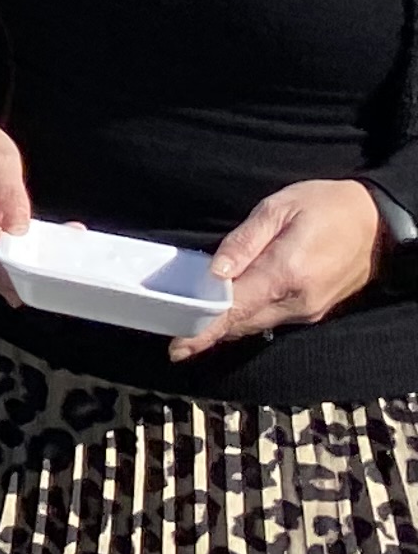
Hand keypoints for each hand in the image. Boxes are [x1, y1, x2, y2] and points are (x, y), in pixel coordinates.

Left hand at [173, 180, 388, 358]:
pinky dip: (249, 319)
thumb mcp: (279, 208)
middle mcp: (299, 302)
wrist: (376, 221)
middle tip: (177, 341)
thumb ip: (244, 242)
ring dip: (229, 327)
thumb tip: (215, 273)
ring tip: (196, 329)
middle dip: (210, 332)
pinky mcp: (315, 309)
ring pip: (258, 324)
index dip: (206, 329)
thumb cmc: (325, 206)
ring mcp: (309, 310)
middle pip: (244, 323)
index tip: (179, 347)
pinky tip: (231, 314)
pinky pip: (273, 319)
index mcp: (286, 274)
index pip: (236, 309)